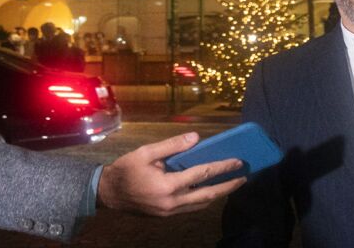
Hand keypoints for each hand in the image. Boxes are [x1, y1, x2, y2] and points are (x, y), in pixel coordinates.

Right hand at [97, 132, 245, 216]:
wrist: (109, 194)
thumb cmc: (126, 169)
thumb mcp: (146, 152)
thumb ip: (171, 145)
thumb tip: (196, 138)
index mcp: (168, 185)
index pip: (202, 174)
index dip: (222, 167)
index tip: (238, 161)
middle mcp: (173, 202)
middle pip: (208, 195)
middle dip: (228, 186)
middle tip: (244, 178)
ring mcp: (171, 211)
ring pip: (201, 204)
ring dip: (218, 194)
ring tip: (231, 184)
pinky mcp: (167, 215)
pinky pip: (191, 207)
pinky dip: (204, 199)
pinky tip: (209, 190)